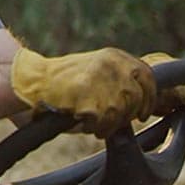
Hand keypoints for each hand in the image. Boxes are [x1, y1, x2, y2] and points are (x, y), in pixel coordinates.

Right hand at [10, 48, 156, 137]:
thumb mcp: (98, 71)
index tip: (143, 113)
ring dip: (108, 124)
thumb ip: (121, 81)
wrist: (34, 81)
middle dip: (125, 114)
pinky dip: (95, 127)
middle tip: (109, 120)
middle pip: (136, 98)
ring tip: (93, 121)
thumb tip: (145, 104)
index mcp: (115, 56)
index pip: (147, 77)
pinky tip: (84, 122)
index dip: (149, 98)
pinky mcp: (89, 99)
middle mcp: (112, 65)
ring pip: (121, 114)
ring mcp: (101, 81)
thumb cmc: (66, 82)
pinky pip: (104, 123)